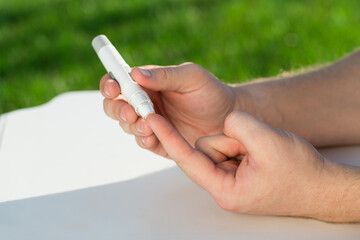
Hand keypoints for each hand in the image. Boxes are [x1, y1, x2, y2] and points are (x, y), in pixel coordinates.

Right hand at [100, 63, 237, 156]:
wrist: (229, 120)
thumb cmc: (211, 93)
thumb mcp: (191, 78)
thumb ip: (164, 75)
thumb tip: (134, 73)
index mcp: (148, 83)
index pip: (119, 81)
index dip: (110, 84)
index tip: (114, 89)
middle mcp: (145, 102)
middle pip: (115, 105)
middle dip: (117, 109)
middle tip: (131, 112)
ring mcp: (151, 123)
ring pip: (126, 125)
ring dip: (131, 125)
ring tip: (147, 124)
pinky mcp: (159, 141)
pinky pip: (142, 142)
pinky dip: (143, 139)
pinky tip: (152, 137)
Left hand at [146, 111, 357, 221]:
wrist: (321, 187)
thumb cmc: (299, 173)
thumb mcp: (268, 142)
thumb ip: (238, 126)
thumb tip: (225, 120)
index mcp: (224, 189)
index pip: (187, 158)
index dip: (168, 136)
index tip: (151, 118)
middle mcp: (222, 186)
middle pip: (205, 149)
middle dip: (227, 140)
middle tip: (253, 146)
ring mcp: (229, 178)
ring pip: (217, 145)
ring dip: (238, 140)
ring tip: (262, 149)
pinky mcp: (236, 170)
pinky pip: (228, 146)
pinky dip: (241, 142)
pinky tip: (259, 149)